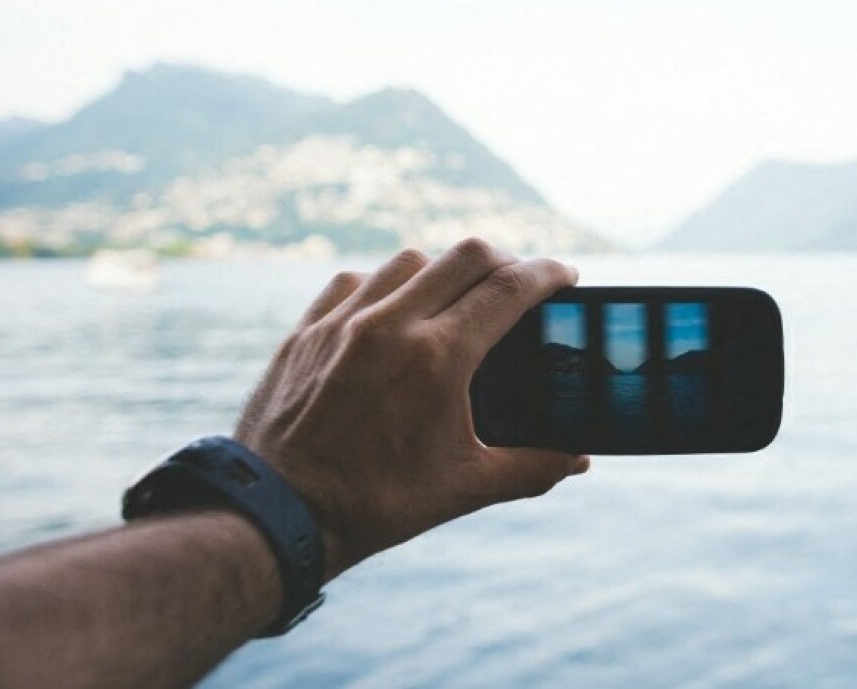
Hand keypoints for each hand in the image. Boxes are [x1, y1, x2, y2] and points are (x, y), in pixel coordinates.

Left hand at [235, 238, 588, 578]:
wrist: (279, 513)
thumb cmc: (374, 505)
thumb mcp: (463, 489)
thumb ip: (530, 467)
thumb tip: (578, 458)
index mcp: (437, 358)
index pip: (509, 288)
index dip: (549, 274)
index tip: (567, 275)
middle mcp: (390, 325)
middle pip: (465, 255)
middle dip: (506, 259)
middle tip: (521, 282)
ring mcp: (342, 322)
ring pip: (408, 260)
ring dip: (444, 270)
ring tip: (458, 297)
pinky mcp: (306, 331)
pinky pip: (354, 280)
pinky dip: (384, 284)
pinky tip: (392, 309)